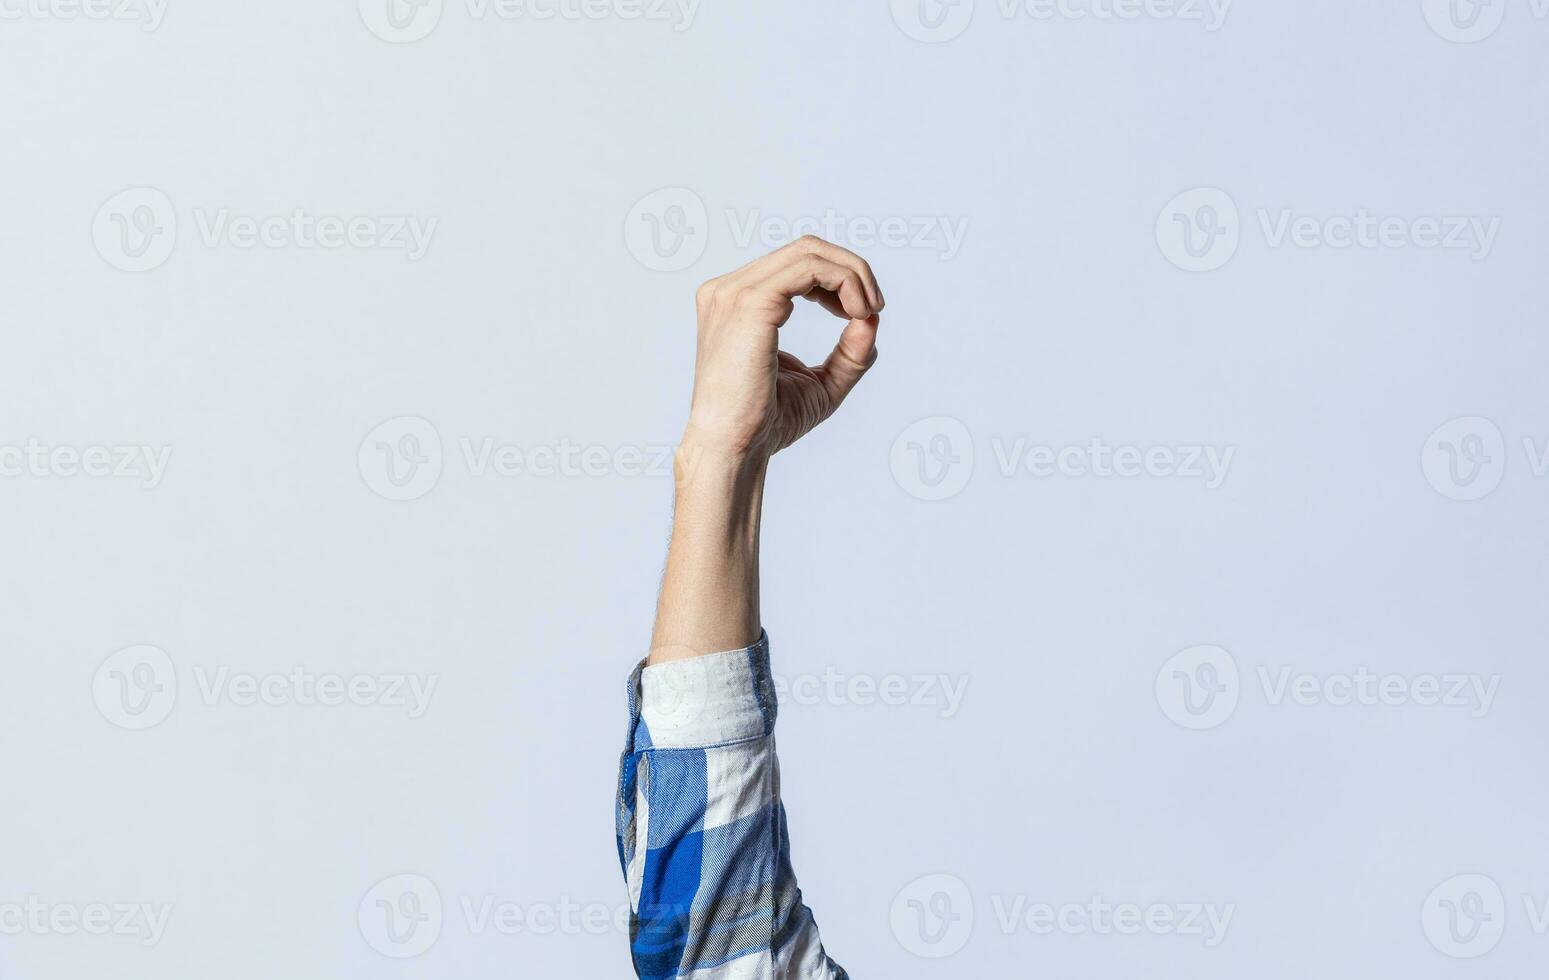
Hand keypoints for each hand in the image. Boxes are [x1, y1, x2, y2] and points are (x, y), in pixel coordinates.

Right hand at [684, 236, 884, 460]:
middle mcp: (729, 290)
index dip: (839, 279)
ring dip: (853, 275)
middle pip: (806, 248)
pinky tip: (857, 314)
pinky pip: (810, 269)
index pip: (796, 263)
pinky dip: (844, 282)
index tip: (862, 313)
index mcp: (736, 302)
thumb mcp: (821, 384)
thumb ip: (848, 353)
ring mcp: (735, 292)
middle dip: (852, 270)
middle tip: (875, 307)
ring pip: (810, 252)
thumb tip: (872, 322)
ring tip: (868, 311)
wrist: (734, 449)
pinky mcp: (750, 302)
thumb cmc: (765, 424)